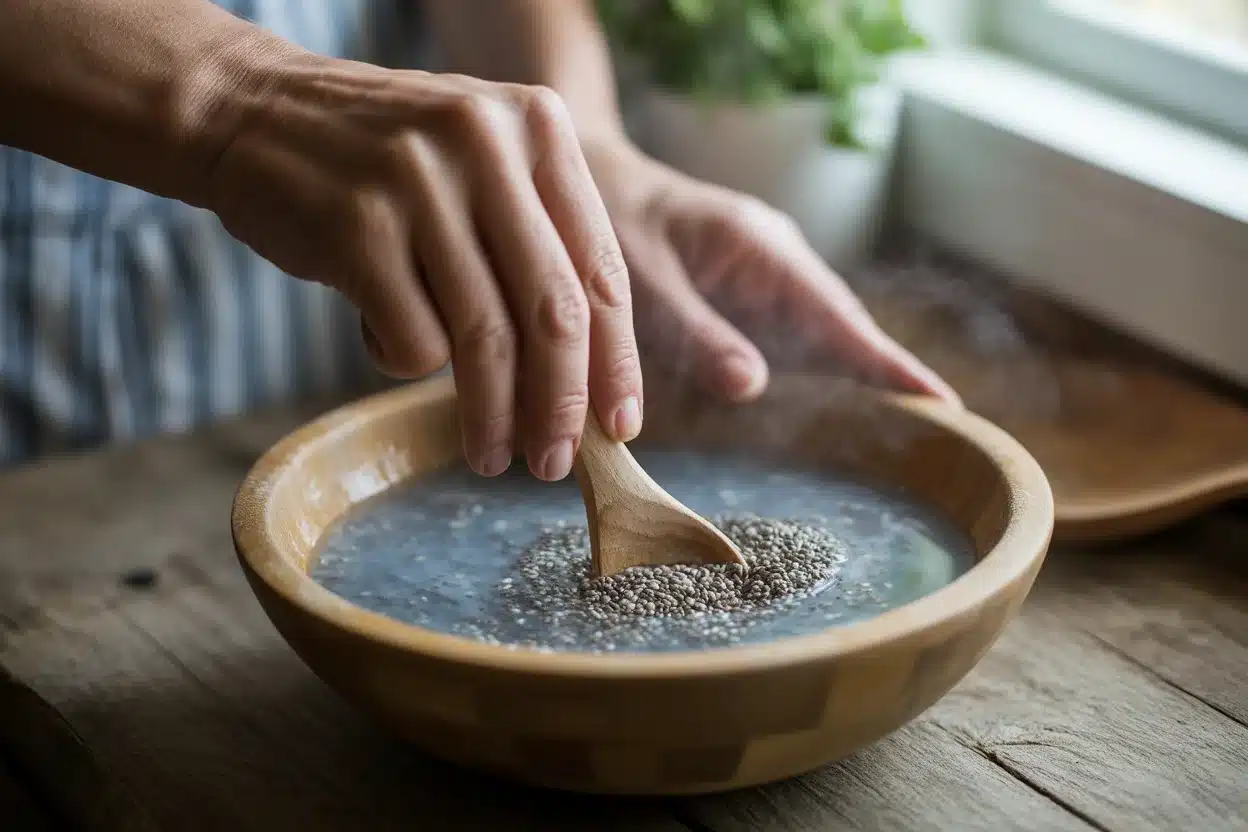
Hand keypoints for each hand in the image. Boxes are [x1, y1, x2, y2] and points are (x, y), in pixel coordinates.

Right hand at [206, 53, 643, 481]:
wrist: (247, 109)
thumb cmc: (381, 160)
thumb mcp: (479, 160)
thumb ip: (538, 238)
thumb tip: (589, 378)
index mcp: (537, 124)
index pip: (601, 268)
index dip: (617, 361)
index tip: (620, 428)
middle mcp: (487, 146)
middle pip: (554, 312)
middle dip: (562, 405)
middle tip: (557, 462)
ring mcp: (419, 184)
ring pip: (484, 339)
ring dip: (493, 416)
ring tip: (491, 457)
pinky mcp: (357, 229)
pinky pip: (412, 341)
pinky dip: (406, 364)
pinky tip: (384, 340)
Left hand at [580, 137, 958, 403]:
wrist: (587, 178)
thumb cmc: (608, 223)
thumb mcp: (641, 281)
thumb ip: (692, 331)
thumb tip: (752, 386)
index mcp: (758, 247)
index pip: (837, 315)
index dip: (888, 363)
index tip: (942, 403)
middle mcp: (777, 259)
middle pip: (843, 326)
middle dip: (887, 373)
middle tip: (942, 428)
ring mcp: (768, 275)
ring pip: (822, 333)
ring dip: (857, 374)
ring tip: (910, 422)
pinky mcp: (751, 293)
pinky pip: (793, 335)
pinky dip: (818, 366)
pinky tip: (839, 402)